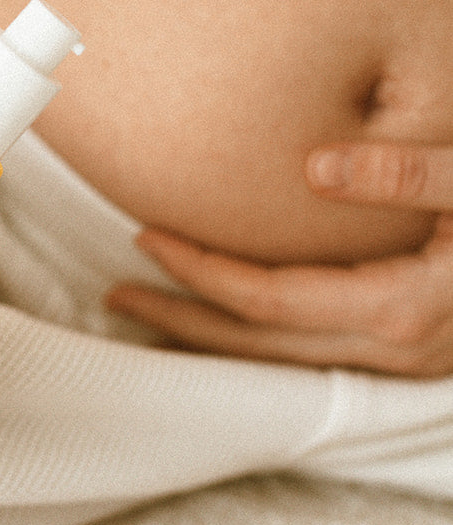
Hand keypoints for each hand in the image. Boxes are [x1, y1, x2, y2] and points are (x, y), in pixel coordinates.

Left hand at [105, 142, 452, 377]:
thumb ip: (405, 172)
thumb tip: (312, 164)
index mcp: (402, 308)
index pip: (269, 300)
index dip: (202, 272)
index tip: (146, 239)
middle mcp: (395, 347)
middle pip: (260, 346)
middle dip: (184, 321)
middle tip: (116, 297)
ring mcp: (403, 359)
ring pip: (283, 361)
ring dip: (214, 338)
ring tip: (151, 312)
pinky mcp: (409, 347)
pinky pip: (311, 356)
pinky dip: (256, 340)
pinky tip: (227, 319)